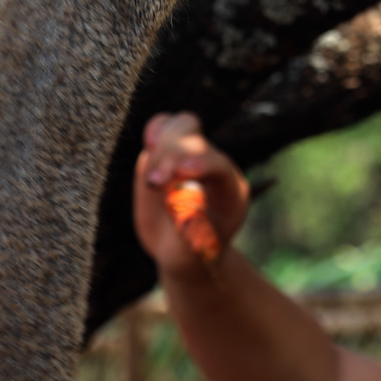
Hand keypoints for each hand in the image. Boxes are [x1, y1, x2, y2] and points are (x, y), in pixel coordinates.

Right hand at [133, 112, 249, 281]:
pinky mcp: (165, 154)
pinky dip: (156, 129)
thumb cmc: (192, 254)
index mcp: (231, 190)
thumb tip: (181, 196)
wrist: (182, 252)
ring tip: (151, 177)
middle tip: (155, 182)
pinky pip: (165, 127)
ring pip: (183, 126)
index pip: (220, 167)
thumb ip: (190, 227)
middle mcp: (212, 167)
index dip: (202, 164)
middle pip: (197, 142)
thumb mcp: (194, 251)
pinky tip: (149, 141)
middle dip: (174, 156)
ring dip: (163, 143)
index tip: (181, 171)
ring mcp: (188, 157)